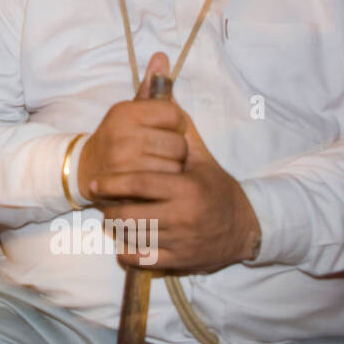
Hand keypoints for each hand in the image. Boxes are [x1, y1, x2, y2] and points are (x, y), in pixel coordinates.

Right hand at [76, 53, 186, 201]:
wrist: (85, 169)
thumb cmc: (116, 136)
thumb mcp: (130, 111)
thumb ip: (150, 87)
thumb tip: (162, 56)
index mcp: (126, 112)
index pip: (174, 114)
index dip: (175, 124)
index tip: (164, 129)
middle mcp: (123, 134)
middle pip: (178, 143)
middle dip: (175, 150)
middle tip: (160, 151)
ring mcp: (123, 160)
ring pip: (174, 165)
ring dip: (171, 168)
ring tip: (156, 165)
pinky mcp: (126, 183)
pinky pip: (164, 183)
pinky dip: (164, 183)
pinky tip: (153, 179)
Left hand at [89, 99, 261, 273]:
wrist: (246, 227)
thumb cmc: (216, 187)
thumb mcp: (201, 158)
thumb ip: (179, 130)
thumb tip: (163, 81)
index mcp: (187, 188)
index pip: (139, 185)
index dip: (113, 183)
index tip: (96, 182)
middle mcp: (183, 217)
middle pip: (129, 216)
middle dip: (110, 210)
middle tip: (103, 203)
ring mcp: (181, 242)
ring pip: (133, 238)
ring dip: (117, 229)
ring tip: (113, 218)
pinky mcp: (180, 262)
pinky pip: (142, 260)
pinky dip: (128, 253)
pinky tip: (125, 242)